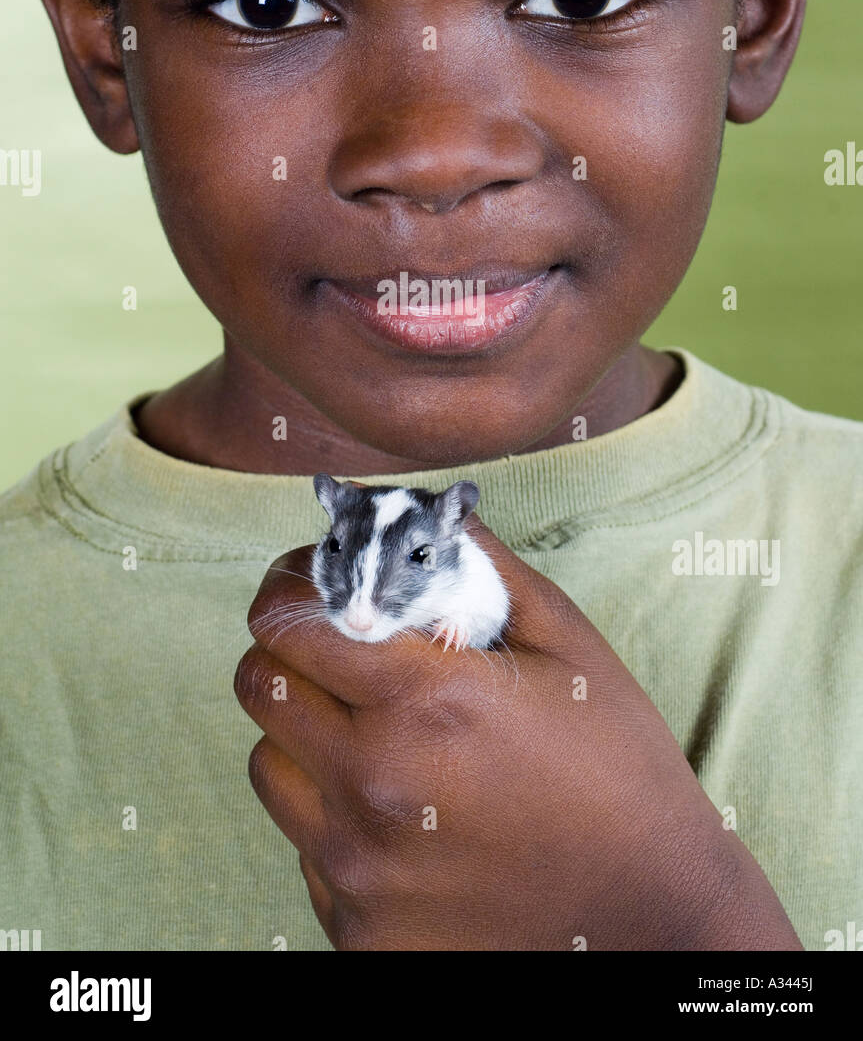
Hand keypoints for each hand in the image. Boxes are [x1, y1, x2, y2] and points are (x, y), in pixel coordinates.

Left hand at [235, 513, 801, 950]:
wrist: (655, 912)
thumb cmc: (618, 766)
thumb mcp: (567, 644)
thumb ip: (482, 567)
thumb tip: (420, 514)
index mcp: (424, 700)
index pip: (286, 622)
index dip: (292, 587)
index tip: (313, 581)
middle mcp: (376, 784)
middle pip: (261, 685)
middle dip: (291, 650)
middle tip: (340, 649)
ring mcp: (359, 868)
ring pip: (268, 765)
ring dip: (303, 734)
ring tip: (372, 733)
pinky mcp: (359, 932)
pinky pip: (304, 847)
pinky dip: (333, 816)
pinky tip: (402, 811)